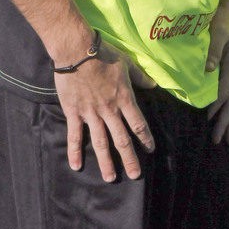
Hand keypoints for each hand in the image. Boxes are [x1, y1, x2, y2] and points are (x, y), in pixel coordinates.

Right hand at [54, 41, 154, 181]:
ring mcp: (91, 114)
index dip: (146, 139)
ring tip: (110, 178)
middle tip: (135, 175)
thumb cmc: (103, 54)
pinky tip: (76, 166)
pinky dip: (75, 151)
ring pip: (101, 143)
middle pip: (122, 140)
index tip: (150, 150)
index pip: (139, 125)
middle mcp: (110, 111)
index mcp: (124, 99)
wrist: (77, 51)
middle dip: (130, 159)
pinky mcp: (74, 112)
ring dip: (106, 162)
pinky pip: (75, 136)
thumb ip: (140, 78)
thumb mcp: (127, 64)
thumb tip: (154, 84)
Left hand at [205, 0, 228, 144]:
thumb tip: (208, 70)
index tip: (209, 119)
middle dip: (227, 122)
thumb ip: (214, 50)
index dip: (217, 105)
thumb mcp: (218, 31)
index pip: (225, 90)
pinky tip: (222, 113)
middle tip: (220, 142)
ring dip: (228, 119)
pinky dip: (227, 106)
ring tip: (224, 137)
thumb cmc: (225, 16)